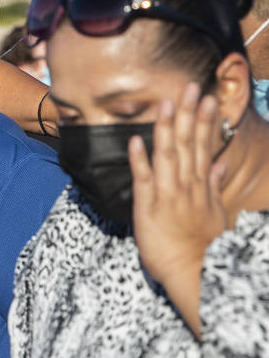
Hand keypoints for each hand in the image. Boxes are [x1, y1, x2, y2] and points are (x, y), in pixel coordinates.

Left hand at [129, 82, 227, 335]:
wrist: (195, 271)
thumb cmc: (203, 246)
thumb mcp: (217, 213)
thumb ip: (215, 186)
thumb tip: (220, 165)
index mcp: (201, 185)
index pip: (204, 146)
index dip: (205, 121)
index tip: (207, 98)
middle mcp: (187, 185)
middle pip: (188, 144)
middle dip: (188, 114)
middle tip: (189, 87)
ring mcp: (168, 195)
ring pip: (168, 156)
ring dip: (166, 129)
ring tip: (166, 103)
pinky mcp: (149, 208)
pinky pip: (143, 180)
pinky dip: (139, 160)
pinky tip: (136, 141)